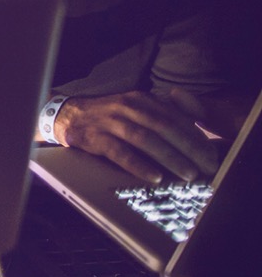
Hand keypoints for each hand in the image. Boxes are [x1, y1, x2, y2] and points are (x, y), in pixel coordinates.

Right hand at [55, 90, 219, 182]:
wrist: (66, 115)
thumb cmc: (106, 117)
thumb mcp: (132, 107)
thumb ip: (158, 114)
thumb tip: (192, 129)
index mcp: (140, 99)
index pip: (174, 116)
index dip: (195, 135)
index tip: (210, 153)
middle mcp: (127, 107)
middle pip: (164, 127)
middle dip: (189, 148)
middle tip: (206, 166)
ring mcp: (110, 122)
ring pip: (146, 139)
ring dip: (170, 157)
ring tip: (188, 174)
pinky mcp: (95, 138)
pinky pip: (121, 153)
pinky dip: (139, 165)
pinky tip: (155, 177)